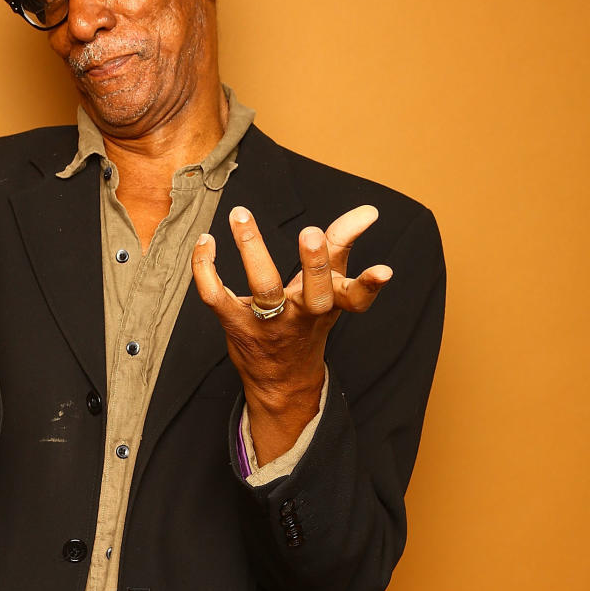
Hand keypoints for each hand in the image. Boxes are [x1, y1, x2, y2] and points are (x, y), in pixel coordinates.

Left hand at [191, 204, 390, 461]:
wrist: (280, 379)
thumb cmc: (307, 323)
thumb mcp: (330, 290)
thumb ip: (342, 245)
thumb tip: (368, 211)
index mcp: (329, 305)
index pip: (356, 298)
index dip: (370, 286)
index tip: (384, 271)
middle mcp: (302, 315)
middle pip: (314, 293)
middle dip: (315, 263)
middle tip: (312, 232)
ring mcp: (268, 323)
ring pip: (264, 288)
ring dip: (253, 248)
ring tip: (241, 214)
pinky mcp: (236, 324)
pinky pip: (216, 296)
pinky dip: (205, 268)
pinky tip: (206, 241)